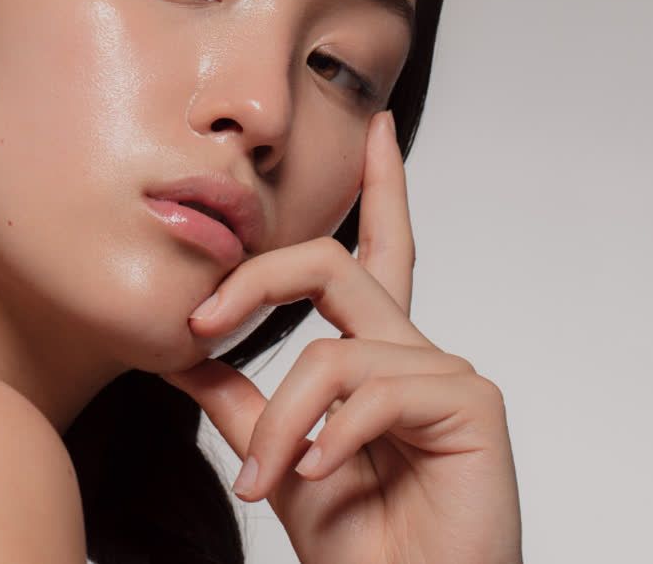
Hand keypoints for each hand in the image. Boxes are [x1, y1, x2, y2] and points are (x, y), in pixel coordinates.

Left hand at [161, 110, 522, 563]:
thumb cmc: (357, 539)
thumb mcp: (276, 455)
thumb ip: (238, 398)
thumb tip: (183, 350)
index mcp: (376, 356)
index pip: (379, 252)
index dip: (382, 186)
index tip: (374, 129)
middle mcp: (414, 352)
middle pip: (339, 265)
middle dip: (258, 281)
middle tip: (198, 319)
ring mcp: (448, 375)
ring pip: (332, 351)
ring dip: (280, 424)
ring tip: (267, 481)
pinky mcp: (470, 404)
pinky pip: (369, 388)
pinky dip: (326, 437)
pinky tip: (317, 476)